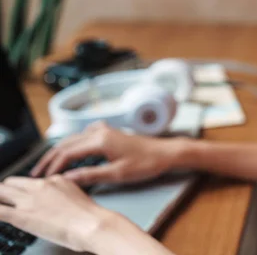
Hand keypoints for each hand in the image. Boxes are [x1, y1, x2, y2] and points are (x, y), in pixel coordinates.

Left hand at [0, 175, 115, 251]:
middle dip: (6, 191)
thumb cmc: (90, 217)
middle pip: (12, 182)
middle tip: (4, 199)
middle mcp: (41, 186)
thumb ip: (64, 195)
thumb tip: (57, 203)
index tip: (22, 197)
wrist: (92, 224)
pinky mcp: (22, 216)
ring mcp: (30, 200)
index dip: (25, 191)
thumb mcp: (78, 197)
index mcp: (56, 180)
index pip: (32, 182)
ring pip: (1, 191)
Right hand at [31, 122, 181, 185]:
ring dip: (59, 151)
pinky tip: (70, 153)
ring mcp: (104, 129)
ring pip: (73, 139)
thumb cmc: (146, 164)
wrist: (166, 152)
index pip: (67, 153)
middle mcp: (99, 131)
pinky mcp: (109, 132)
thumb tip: (67, 179)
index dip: (53, 166)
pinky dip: (72, 145)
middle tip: (37, 173)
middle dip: (50, 158)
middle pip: (66, 143)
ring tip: (49, 166)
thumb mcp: (118, 174)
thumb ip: (91, 175)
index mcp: (100, 140)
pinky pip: (83, 136)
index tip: (43, 179)